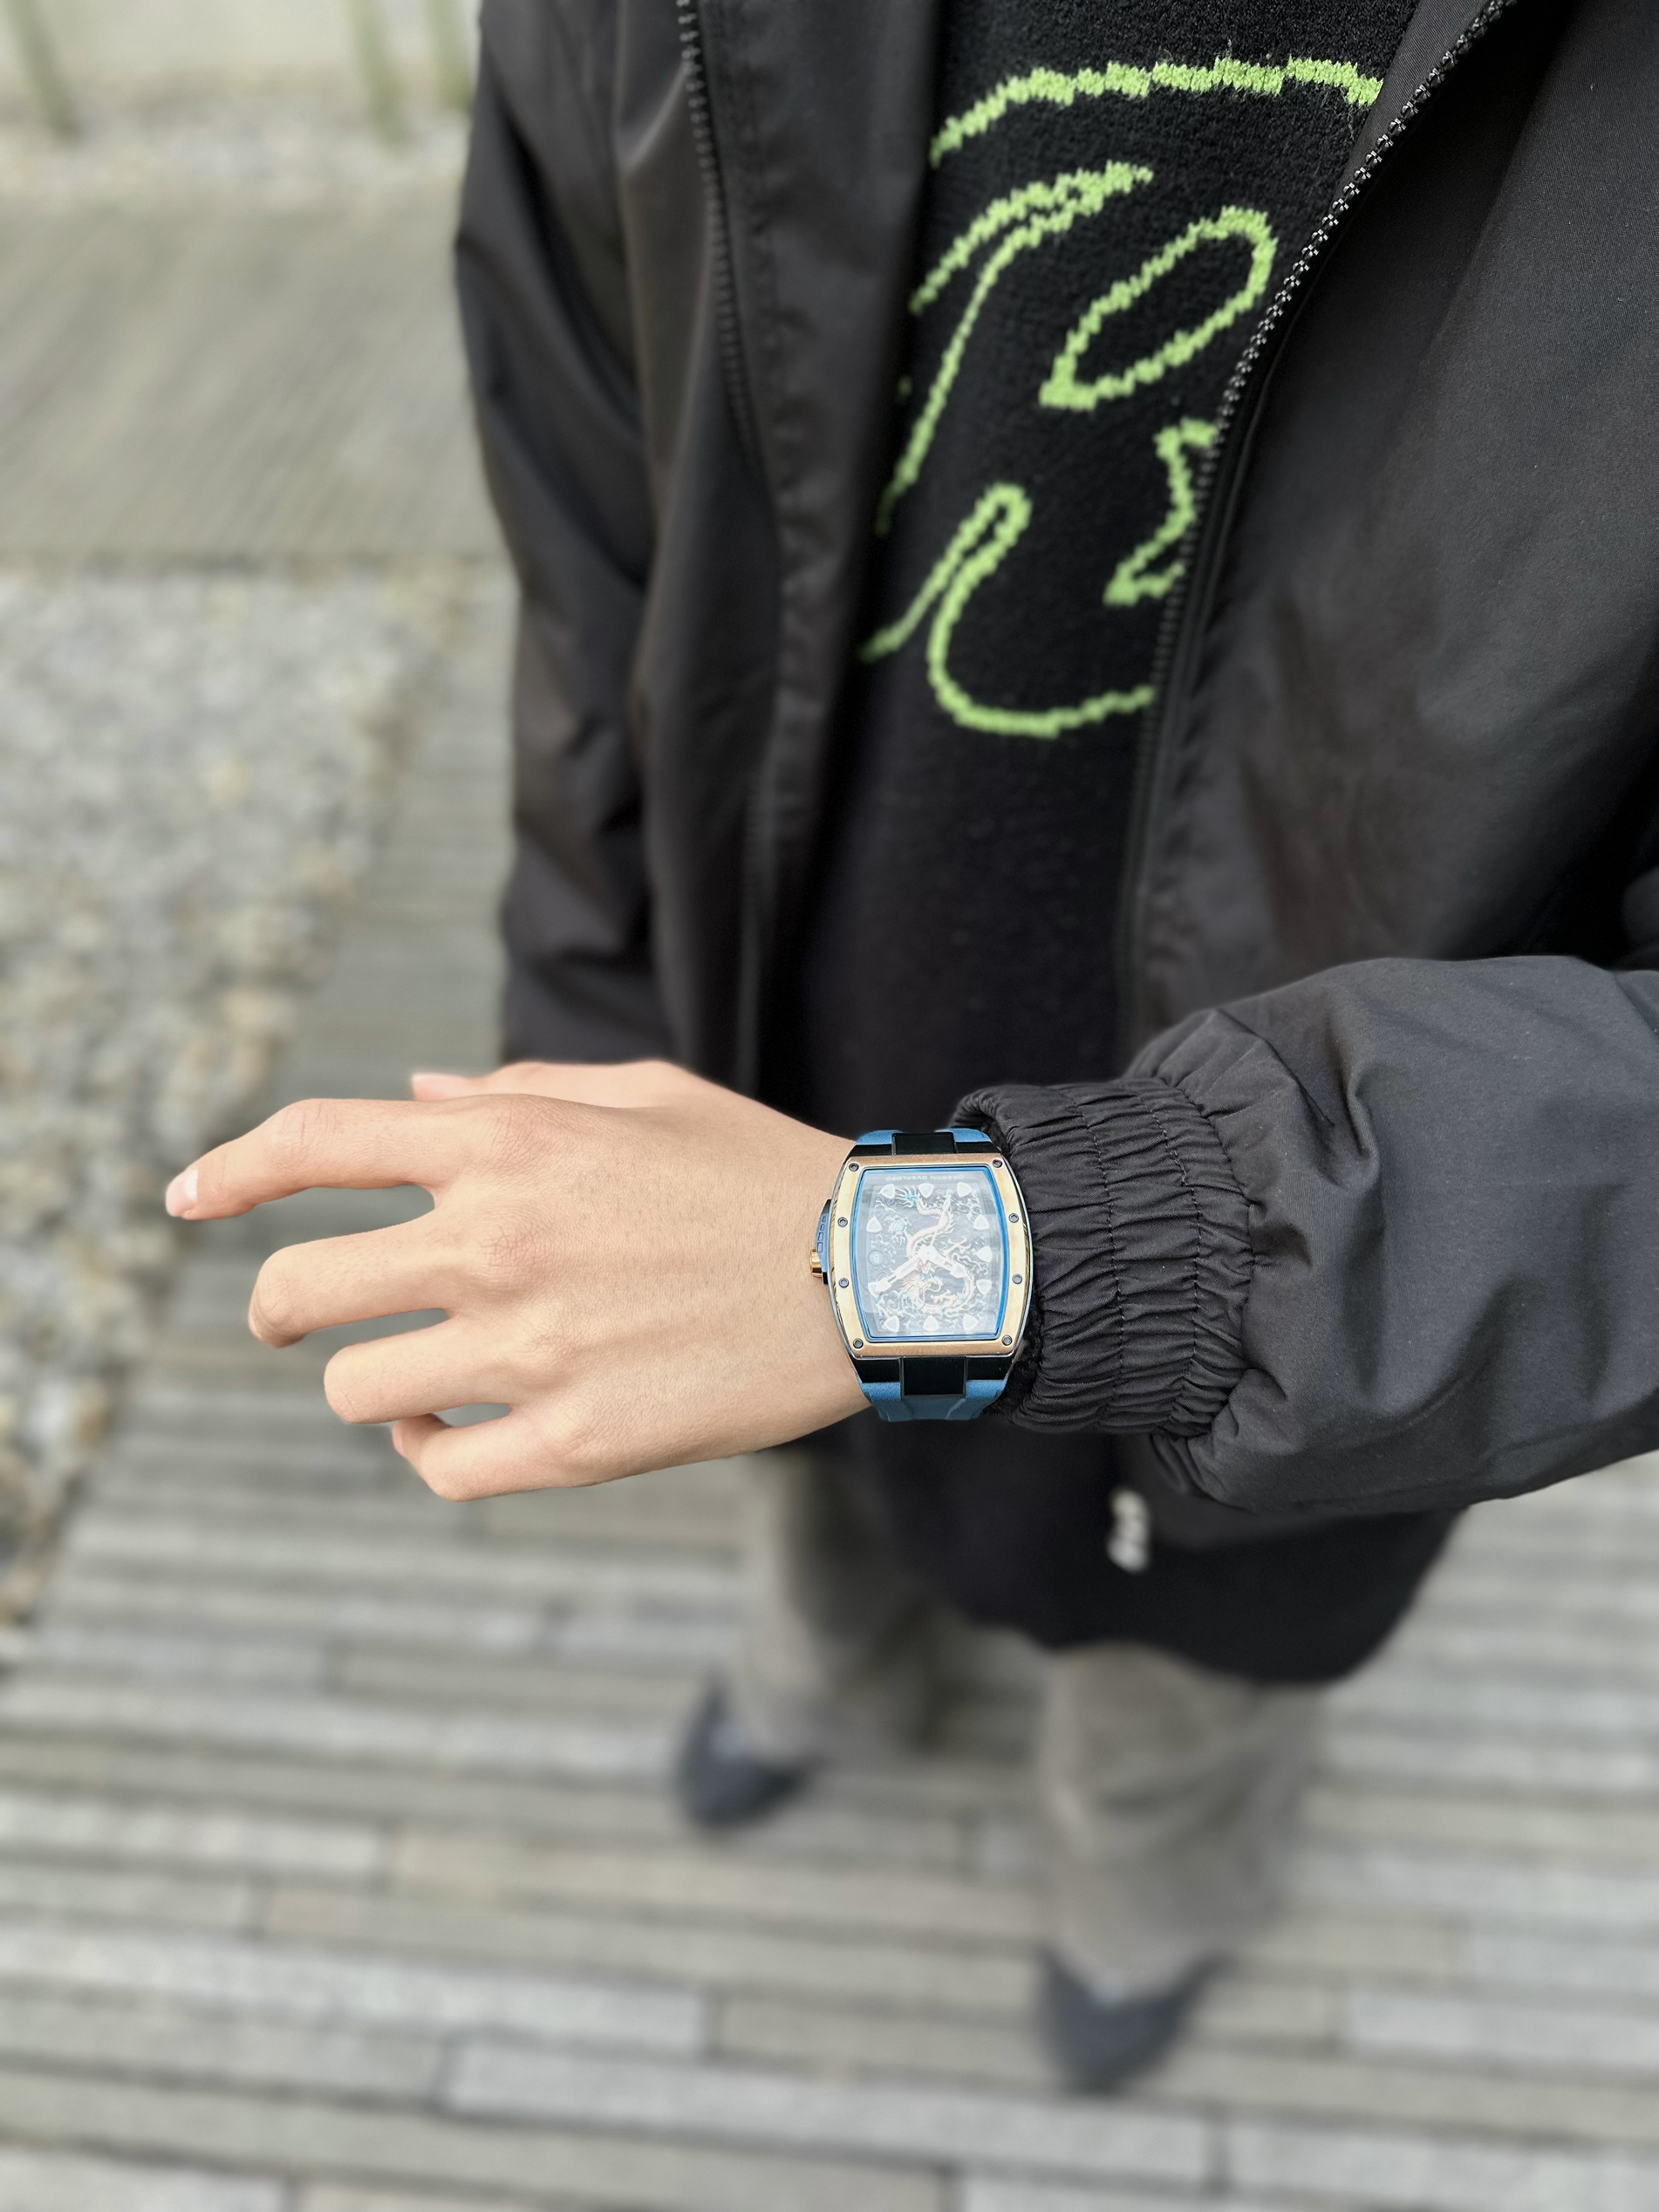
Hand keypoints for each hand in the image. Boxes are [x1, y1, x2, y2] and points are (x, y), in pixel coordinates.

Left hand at [163, 1060, 863, 1498]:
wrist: (880, 1270)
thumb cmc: (763, 1170)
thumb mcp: (642, 1094)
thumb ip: (516, 1093)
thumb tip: (415, 1101)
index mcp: (509, 1143)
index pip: (315, 1142)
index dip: (225, 1169)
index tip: (183, 1198)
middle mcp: (498, 1241)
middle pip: (297, 1290)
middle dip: (280, 1307)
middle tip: (303, 1319)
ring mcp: (533, 1348)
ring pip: (353, 1392)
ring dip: (369, 1388)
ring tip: (418, 1383)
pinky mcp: (578, 1442)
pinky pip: (440, 1472)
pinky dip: (432, 1456)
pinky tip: (463, 1433)